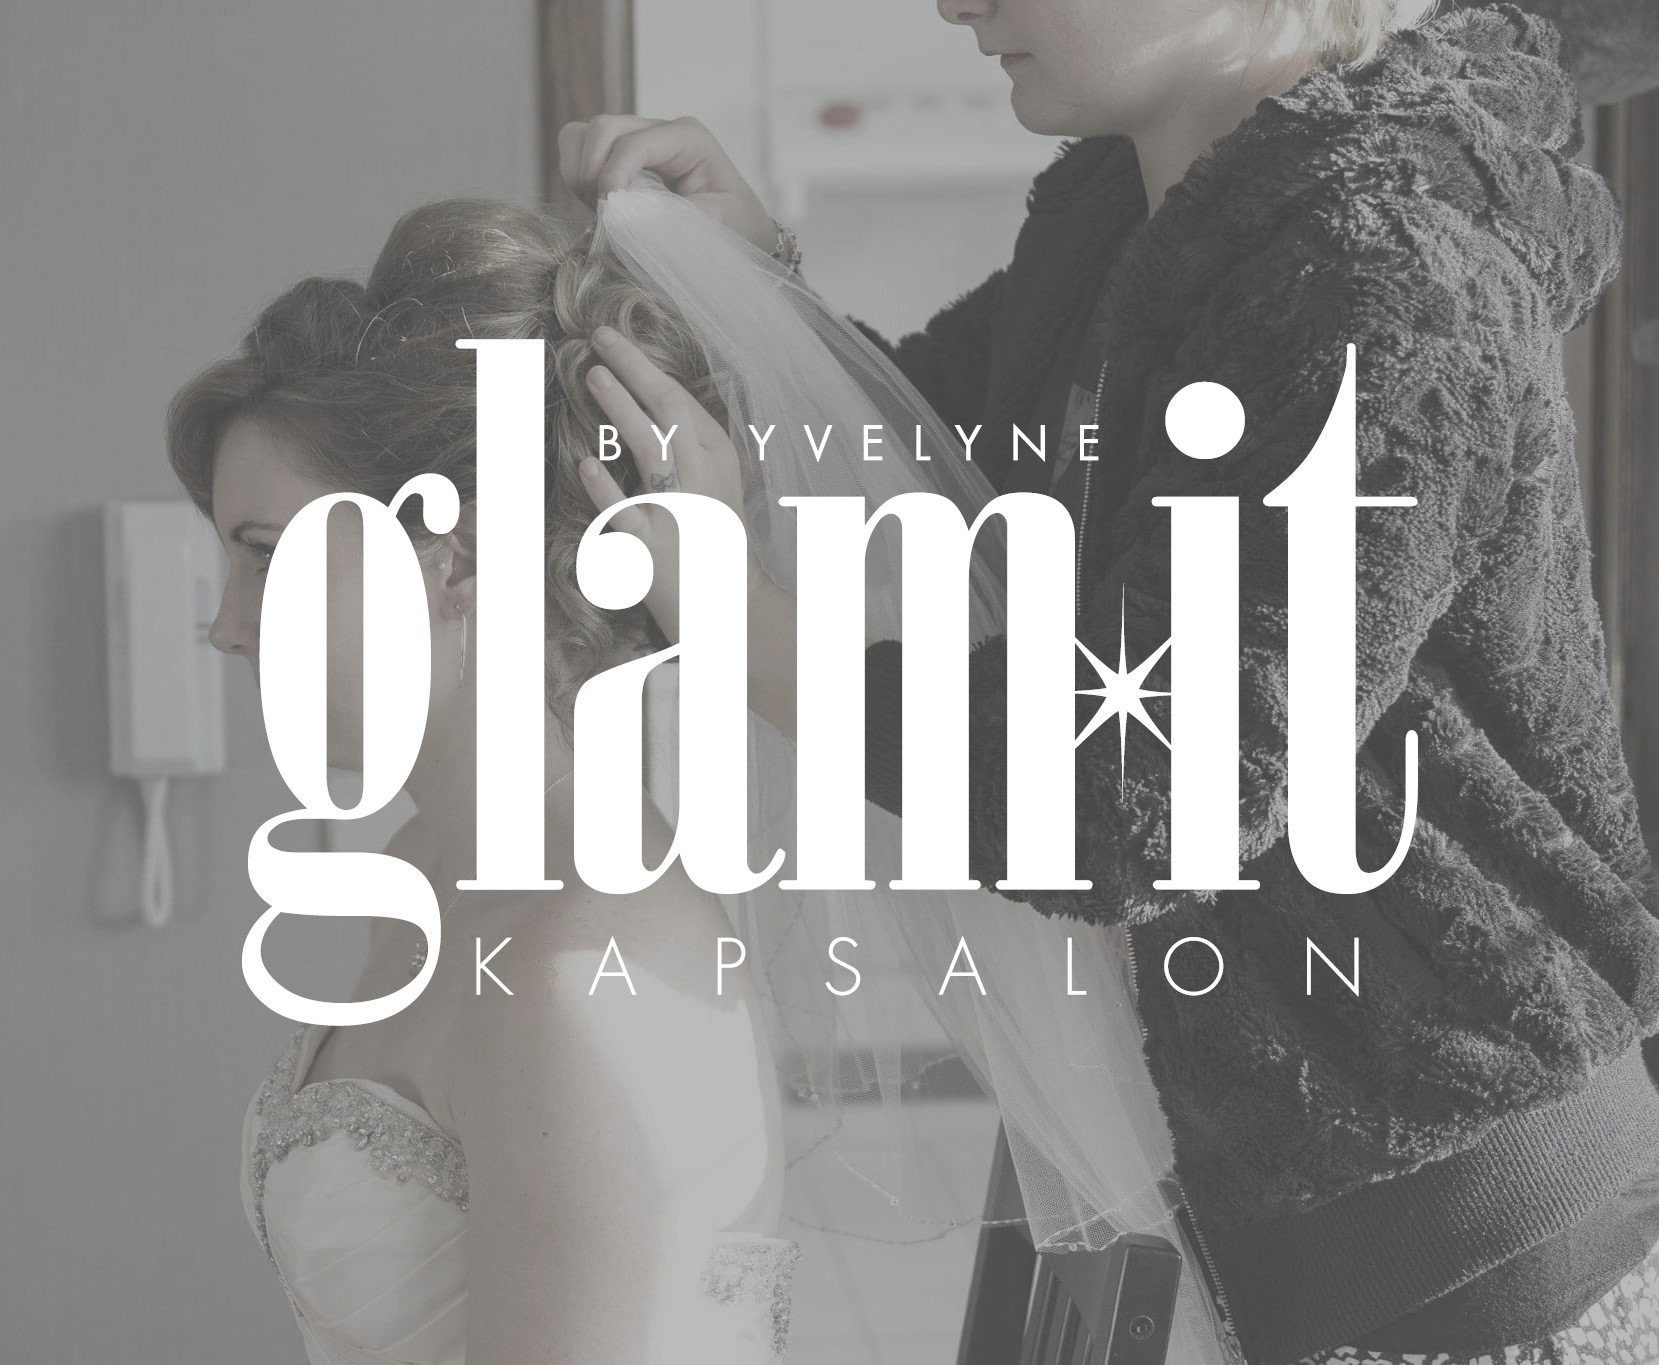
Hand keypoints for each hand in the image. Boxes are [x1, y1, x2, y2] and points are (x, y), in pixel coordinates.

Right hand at [556, 115, 775, 254]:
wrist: (739, 229)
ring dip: (580, 174)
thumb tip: (627, 221)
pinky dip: (577, 178)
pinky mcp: (618, 157)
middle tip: (605, 213)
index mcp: (688, 138)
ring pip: (582, 135)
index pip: (634, 143)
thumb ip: (676, 220)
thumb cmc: (735, 225)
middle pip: (602, 128)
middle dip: (592, 172)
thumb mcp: (718, 224)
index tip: (607, 211)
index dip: (613, 174)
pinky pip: (577, 152)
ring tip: (600, 209)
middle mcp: (659, 130)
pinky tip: (598, 205)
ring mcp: (635, 139)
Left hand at [579, 326, 797, 735]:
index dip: (643, 366)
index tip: (613, 339)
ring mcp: (681, 512)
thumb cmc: (716, 545)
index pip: (679, 402)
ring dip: (621, 410)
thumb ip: (688, 448)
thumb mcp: (713, 486)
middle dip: (633, 370)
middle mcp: (704, 479)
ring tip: (592, 377)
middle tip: (598, 339)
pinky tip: (586, 465)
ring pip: (652, 450)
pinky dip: (608, 492)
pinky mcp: (658, 550)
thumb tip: (652, 407)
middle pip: (668, 412)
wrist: (732, 611)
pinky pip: (629, 516)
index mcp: (718, 459)